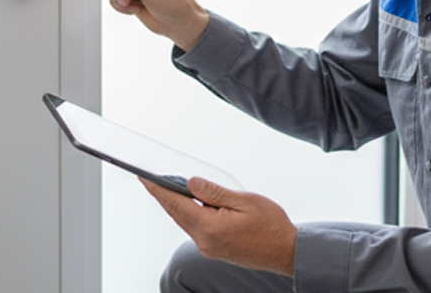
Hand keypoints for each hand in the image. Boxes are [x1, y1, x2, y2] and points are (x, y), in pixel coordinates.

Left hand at [141, 176, 296, 276]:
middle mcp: (205, 241)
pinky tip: (190, 202)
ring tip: (168, 186)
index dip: (158, 189)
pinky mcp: (214, 249)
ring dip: (176, 204)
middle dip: (163, 195)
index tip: (144, 177)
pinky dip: (188, 213)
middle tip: (150, 178)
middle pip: (176, 214)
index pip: (177, 204)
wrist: (286, 252)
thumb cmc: (271, 225)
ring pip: (184, 221)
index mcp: (211, 228)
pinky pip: (194, 228)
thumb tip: (191, 183)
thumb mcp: (245, 201)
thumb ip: (215, 192)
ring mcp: (209, 248)